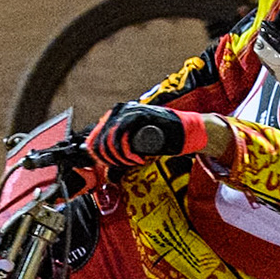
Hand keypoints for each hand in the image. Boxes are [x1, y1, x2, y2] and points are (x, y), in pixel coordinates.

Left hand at [87, 103, 213, 167]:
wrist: (185, 132)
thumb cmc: (162, 140)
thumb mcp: (137, 144)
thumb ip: (123, 151)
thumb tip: (106, 168)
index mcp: (116, 115)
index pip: (95, 135)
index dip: (96, 153)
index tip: (105, 165)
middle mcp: (120, 110)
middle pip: (101, 138)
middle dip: (108, 158)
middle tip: (121, 166)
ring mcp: (130, 110)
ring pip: (111, 138)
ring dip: (119, 157)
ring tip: (132, 163)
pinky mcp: (140, 114)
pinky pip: (124, 135)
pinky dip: (127, 151)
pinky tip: (137, 158)